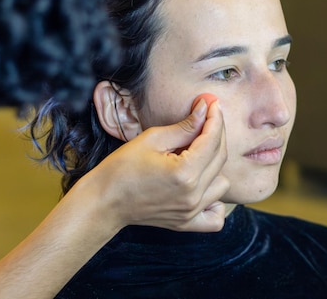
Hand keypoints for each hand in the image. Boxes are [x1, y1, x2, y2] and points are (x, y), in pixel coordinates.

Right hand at [75, 97, 228, 231]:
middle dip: (216, 134)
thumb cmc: (122, 168)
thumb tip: (205, 109)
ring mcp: (191, 212)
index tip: (212, 103)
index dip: (215, 118)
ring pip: (222, 183)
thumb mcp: (152, 139)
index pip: (212, 140)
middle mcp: (193, 194)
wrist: (104, 201)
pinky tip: (202, 186)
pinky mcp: (186, 223)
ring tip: (195, 155)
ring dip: (214, 165)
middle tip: (205, 119)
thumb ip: (184, 126)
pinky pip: (216, 215)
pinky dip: (215, 200)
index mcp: (185, 172)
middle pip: (220, 158)